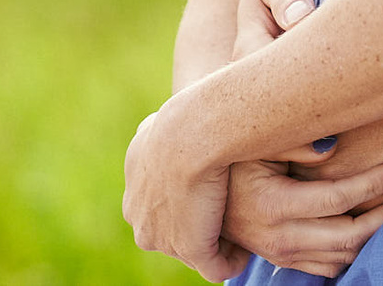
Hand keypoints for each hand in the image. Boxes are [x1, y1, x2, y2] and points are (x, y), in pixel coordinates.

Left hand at [124, 102, 246, 281]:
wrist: (192, 132)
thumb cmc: (189, 116)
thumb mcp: (167, 122)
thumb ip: (167, 138)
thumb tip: (181, 135)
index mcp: (134, 189)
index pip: (161, 208)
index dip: (190, 203)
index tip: (215, 192)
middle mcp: (140, 216)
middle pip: (173, 233)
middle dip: (200, 226)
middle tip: (232, 211)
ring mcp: (162, 237)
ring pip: (194, 249)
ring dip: (219, 243)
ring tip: (247, 227)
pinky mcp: (189, 249)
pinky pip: (215, 267)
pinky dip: (233, 260)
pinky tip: (249, 245)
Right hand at [222, 156, 382, 276]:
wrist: (201, 195)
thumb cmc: (233, 158)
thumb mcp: (256, 144)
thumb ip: (293, 142)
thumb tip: (333, 145)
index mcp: (271, 204)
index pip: (338, 199)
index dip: (376, 183)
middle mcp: (277, 237)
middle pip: (349, 237)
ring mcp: (280, 255)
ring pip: (343, 257)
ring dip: (375, 234)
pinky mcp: (284, 262)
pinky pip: (329, 267)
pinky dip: (355, 250)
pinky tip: (372, 223)